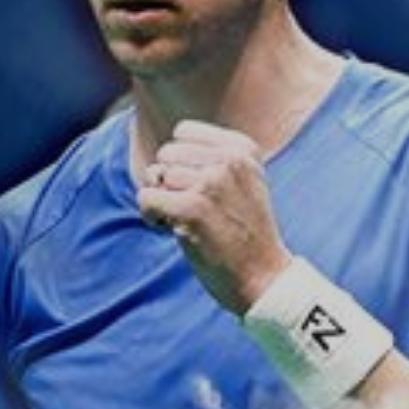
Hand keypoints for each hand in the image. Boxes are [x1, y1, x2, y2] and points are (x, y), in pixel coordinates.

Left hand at [138, 120, 292, 315]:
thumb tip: (154, 167)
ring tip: (188, 221)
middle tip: (192, 207)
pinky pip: (146, 197)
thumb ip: (208, 159)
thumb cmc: (242, 231)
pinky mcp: (193, 208)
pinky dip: (150, 215)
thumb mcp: (242, 182)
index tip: (199, 186)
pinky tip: (171, 229)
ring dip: (162, 201)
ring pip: (156, 175)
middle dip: (168, 180)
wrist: (263, 276)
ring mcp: (212, 183)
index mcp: (243, 149)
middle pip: (167, 153)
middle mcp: (230, 160)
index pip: (183, 131)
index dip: (180, 160)